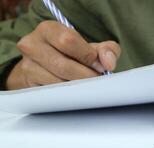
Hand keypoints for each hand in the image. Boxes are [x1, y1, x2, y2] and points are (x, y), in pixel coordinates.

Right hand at [6, 21, 120, 89]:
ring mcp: (27, 66)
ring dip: (77, 87)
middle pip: (63, 65)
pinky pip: (52, 93)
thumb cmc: (75, 54)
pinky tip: (75, 90)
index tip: (99, 66)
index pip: (68, 41)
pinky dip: (68, 94)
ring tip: (87, 84)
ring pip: (57, 82)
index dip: (87, 55)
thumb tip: (108, 63)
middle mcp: (32, 45)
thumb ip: (107, 50)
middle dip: (85, 75)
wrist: (51, 66)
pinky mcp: (29, 84)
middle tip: (97, 79)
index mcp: (48, 29)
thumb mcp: (93, 48)